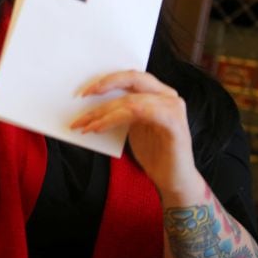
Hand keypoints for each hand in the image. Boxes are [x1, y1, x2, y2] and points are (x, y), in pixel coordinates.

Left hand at [70, 70, 203, 200]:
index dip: (108, 79)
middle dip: (105, 84)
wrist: (174, 180)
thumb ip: (122, 110)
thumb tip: (92, 101)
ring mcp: (173, 108)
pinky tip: (98, 128)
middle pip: (133, 78)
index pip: (132, 76)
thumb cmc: (154, 153)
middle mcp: (168, 96)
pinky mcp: (173, 123)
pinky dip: (114, 119)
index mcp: (159, 94)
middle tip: (83, 96)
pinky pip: (138, 113)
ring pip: (131, 100)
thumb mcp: (133, 126)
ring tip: (85, 124)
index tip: (87, 89)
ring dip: (103, 112)